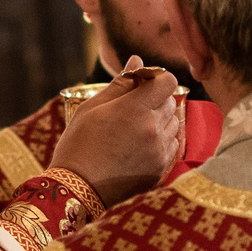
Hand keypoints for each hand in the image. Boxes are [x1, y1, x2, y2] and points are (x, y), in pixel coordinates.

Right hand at [47, 59, 180, 206]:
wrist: (78, 188)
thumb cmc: (79, 144)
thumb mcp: (92, 108)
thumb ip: (120, 84)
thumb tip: (137, 61)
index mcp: (135, 108)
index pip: (167, 81)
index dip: (156, 79)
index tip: (142, 84)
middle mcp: (153, 128)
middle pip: (170, 102)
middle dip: (156, 100)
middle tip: (132, 109)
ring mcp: (159, 150)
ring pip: (173, 124)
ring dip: (160, 121)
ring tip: (133, 131)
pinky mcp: (161, 169)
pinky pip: (172, 146)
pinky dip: (161, 141)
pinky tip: (139, 146)